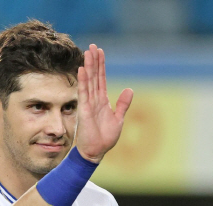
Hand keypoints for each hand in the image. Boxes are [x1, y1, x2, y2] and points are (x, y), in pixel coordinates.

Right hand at [75, 44, 132, 163]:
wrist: (96, 151)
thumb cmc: (106, 137)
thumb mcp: (118, 119)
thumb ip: (123, 104)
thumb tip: (129, 89)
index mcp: (102, 101)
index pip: (101, 79)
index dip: (101, 66)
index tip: (100, 52)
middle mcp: (94, 100)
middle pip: (94, 76)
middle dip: (94, 61)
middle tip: (93, 46)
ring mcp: (88, 104)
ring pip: (88, 81)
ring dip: (88, 67)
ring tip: (88, 52)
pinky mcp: (84, 110)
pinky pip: (83, 93)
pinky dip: (83, 82)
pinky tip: (82, 70)